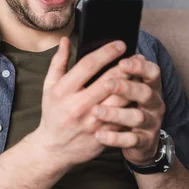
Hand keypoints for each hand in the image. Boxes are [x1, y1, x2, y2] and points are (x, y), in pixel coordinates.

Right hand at [32, 37, 126, 168]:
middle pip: (109, 80)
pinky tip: (138, 93)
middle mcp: (78, 105)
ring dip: (133, 83)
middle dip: (126, 65)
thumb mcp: (49, 87)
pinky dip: (133, 103)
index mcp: (64, 90)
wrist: (54, 148)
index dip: (107, 52)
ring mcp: (93, 121)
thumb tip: (65, 40)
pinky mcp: (104, 134)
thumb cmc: (53, 113)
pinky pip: (124, 115)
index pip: (89, 65)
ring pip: (121, 98)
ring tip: (140, 72)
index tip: (120, 44)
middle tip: (136, 56)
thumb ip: (58, 62)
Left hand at [92, 55, 165, 164]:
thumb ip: (110, 68)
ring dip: (116, 113)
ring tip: (96, 111)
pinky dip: (115, 137)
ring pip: (137, 117)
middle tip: (107, 84)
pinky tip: (98, 134)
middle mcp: (153, 103)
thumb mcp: (122, 88)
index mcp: (149, 86)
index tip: (122, 61)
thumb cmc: (125, 107)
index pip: (152, 72)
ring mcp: (150, 123)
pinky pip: (130, 140)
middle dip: (126, 87)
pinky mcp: (143, 142)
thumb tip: (89, 45)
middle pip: (145, 92)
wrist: (139, 143)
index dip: (140, 66)